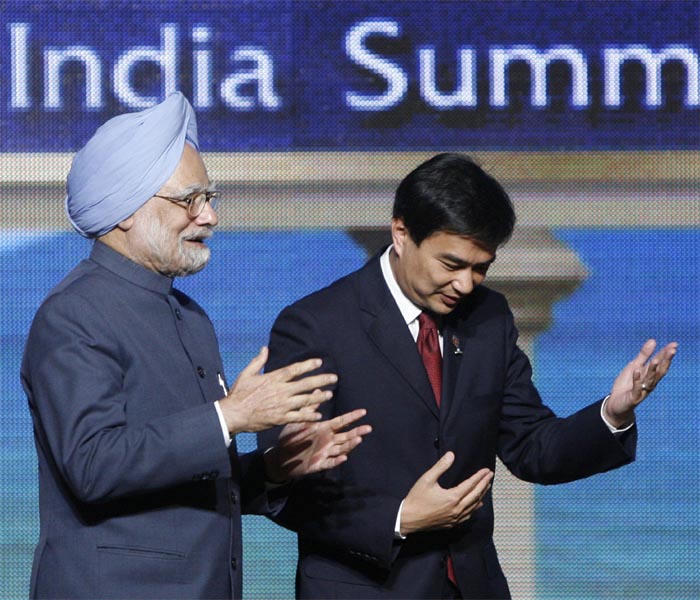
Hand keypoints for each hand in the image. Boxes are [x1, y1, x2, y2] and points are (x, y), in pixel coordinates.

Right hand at [219, 347, 337, 434]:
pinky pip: (298, 416)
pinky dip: (309, 415)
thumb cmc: (239, 393)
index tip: (319, 362)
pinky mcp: (280, 418)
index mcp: (273, 379)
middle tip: (334, 378)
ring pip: (305, 400)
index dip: (308, 365)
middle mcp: (281, 391)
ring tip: (329, 394)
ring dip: (319, 397)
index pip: (295, 369)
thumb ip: (258, 361)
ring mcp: (282, 405)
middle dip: (321, 379)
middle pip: (305, 384)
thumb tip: (265, 349)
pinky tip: (318, 414)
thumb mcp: (247, 374)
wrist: (233, 414)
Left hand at [264, 408, 371, 481]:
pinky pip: (330, 462)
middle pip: (345, 436)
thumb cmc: (291, 437)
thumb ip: (310, 408)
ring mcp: (325, 453)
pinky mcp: (319, 464)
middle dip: (357, 432)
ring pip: (341, 449)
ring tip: (358, 439)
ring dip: (350, 445)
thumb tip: (317, 390)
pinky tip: (343, 457)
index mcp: (324, 429)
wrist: (280, 457)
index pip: (341, 422)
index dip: (352, 417)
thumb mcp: (300, 421)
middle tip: (368, 428)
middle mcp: (328, 441)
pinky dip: (337, 460)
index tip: (363, 411)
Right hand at [400, 452, 492, 535]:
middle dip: (484, 484)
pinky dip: (475, 508)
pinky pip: (468, 515)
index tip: (486, 470)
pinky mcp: (452, 523)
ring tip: (487, 487)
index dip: (479, 477)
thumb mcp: (427, 479)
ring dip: (482, 495)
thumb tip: (451, 455)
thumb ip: (440, 466)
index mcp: (452, 497)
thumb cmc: (416, 498)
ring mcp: (455, 517)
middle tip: (490, 476)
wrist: (408, 519)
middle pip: (475, 495)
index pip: (470, 485)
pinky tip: (478, 504)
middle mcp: (457, 509)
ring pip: (474, 506)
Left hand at [604, 339, 677, 427]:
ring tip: (656, 360)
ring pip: (650, 380)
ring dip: (652, 370)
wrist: (616, 403)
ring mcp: (642, 390)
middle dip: (666, 361)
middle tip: (672, 350)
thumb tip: (653, 340)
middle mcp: (649, 382)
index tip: (674, 344)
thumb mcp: (634, 366)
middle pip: (659, 371)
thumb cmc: (626, 384)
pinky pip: (636, 388)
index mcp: (649, 374)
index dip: (666, 354)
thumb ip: (643, 355)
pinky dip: (637, 380)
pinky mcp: (634, 397)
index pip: (660, 363)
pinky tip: (636, 371)